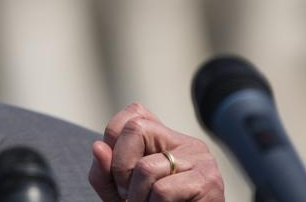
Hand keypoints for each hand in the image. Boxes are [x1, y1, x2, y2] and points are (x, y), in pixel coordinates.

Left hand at [88, 103, 223, 200]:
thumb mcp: (119, 192)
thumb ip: (104, 172)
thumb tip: (98, 147)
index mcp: (165, 138)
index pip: (134, 112)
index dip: (114, 138)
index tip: (117, 171)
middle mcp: (184, 142)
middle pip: (135, 128)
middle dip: (120, 167)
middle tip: (128, 195)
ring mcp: (199, 158)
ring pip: (146, 167)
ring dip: (137, 197)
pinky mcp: (207, 180)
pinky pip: (162, 190)